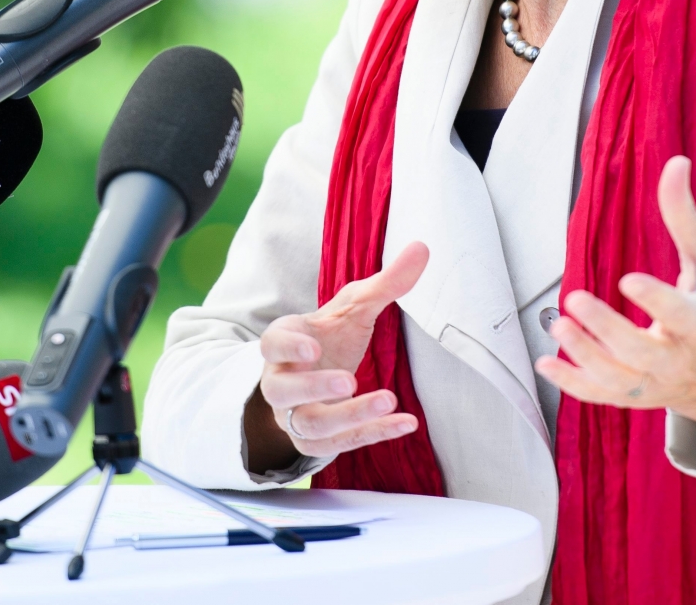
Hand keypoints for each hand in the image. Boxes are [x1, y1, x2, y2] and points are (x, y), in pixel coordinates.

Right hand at [243, 242, 428, 471]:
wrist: (317, 376)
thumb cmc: (331, 336)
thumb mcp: (354, 308)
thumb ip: (385, 283)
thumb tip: (422, 248)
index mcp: (282, 344)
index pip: (272, 344)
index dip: (288, 347)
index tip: (313, 347)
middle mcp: (281, 382)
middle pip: (283, 391)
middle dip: (315, 388)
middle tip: (350, 381)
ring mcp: (294, 415)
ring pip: (310, 425)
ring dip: (349, 417)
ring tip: (388, 401)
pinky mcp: (315, 441)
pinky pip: (338, 446)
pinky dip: (373, 434)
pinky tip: (405, 423)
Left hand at [534, 156, 695, 445]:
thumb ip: (685, 217)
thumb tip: (676, 161)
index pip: (679, 315)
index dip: (655, 300)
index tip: (627, 278)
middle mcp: (678, 359)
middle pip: (640, 352)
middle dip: (607, 330)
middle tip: (573, 299)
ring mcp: (654, 384)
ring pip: (617, 380)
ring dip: (584, 357)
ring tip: (555, 327)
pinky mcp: (634, 398)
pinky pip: (601, 397)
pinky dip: (572, 385)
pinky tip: (544, 362)